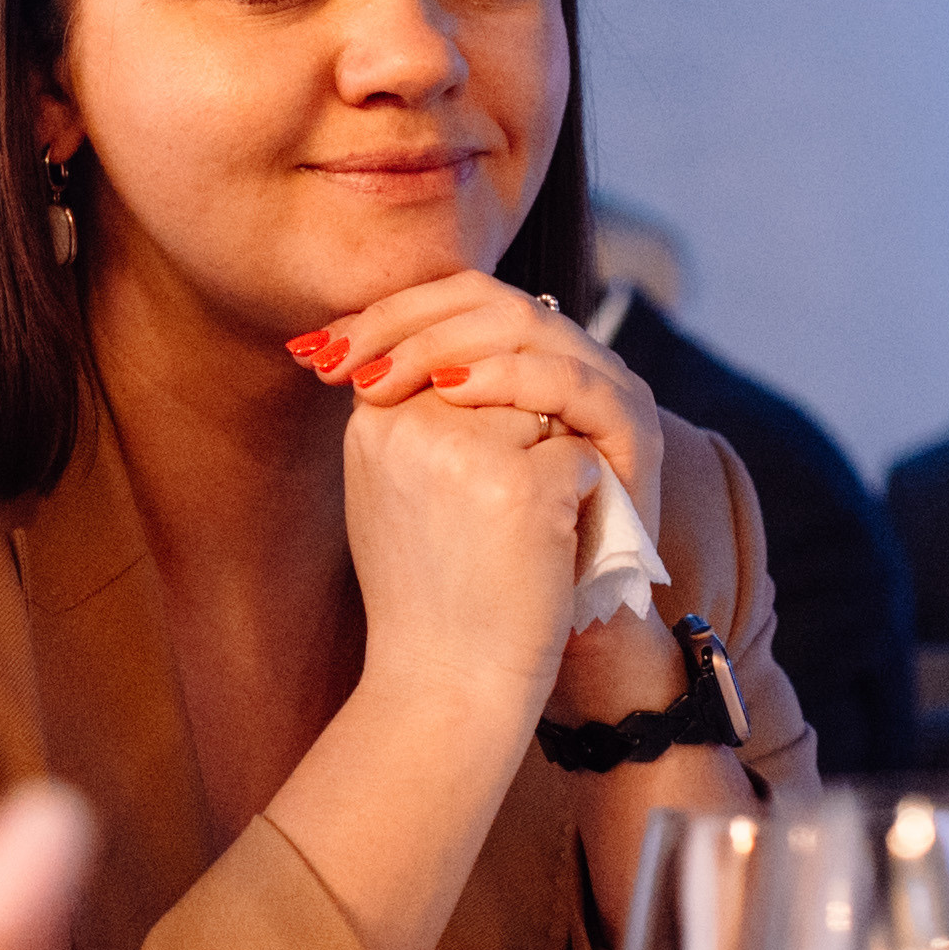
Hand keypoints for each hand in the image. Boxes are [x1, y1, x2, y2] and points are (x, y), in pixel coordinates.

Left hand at [294, 271, 664, 538]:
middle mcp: (565, 362)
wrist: (506, 651)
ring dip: (445, 344)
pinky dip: (512, 378)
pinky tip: (455, 395)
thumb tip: (315, 349)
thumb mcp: (419, 465)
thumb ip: (399, 400)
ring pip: (527, 325)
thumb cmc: (456, 562)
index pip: (450, 300)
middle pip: (484, 298)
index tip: (314, 349)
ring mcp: (606, 391)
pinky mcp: (634, 432)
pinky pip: (571, 381)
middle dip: (403, 323)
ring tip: (384, 378)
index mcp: (517, 362)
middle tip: (341, 360)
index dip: (384, 315)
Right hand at [340, 386, 605, 728]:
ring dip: (551, 458)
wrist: (446, 684)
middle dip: (519, 428)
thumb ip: (413, 420)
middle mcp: (413, 424)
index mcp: (374, 421)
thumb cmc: (425, 595)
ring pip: (546, 408)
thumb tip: (457, 358)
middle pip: (502, 378)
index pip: (452, 361)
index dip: (481, 412)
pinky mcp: (527, 483)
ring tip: (517, 530)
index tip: (471, 484)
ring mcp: (470, 450)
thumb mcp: (390, 491)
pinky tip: (545, 549)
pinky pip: (580, 456)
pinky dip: (581, 502)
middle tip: (495, 514)